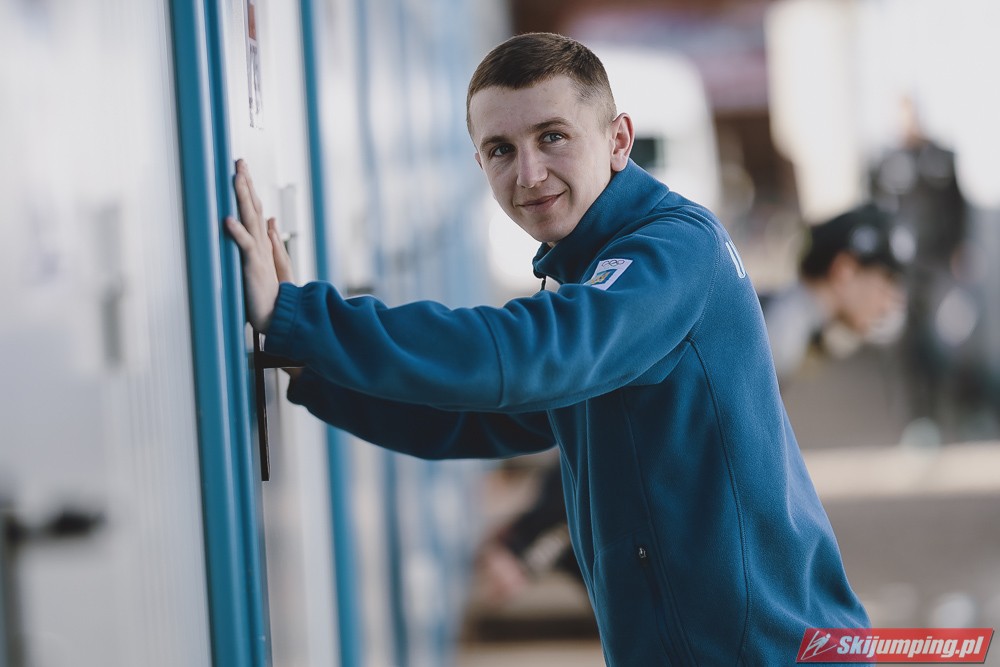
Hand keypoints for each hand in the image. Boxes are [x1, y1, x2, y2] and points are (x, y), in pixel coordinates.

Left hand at [224, 159, 294, 330]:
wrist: (279, 316)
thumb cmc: (273, 294)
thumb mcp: (274, 264)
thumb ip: (274, 241)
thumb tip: (273, 220)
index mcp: (265, 243)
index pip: (257, 211)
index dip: (250, 191)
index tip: (243, 172)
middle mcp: (263, 244)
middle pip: (254, 208)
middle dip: (247, 184)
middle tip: (240, 162)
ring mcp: (259, 253)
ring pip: (251, 219)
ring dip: (244, 197)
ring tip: (237, 178)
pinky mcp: (254, 266)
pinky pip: (245, 246)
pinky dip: (237, 232)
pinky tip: (227, 219)